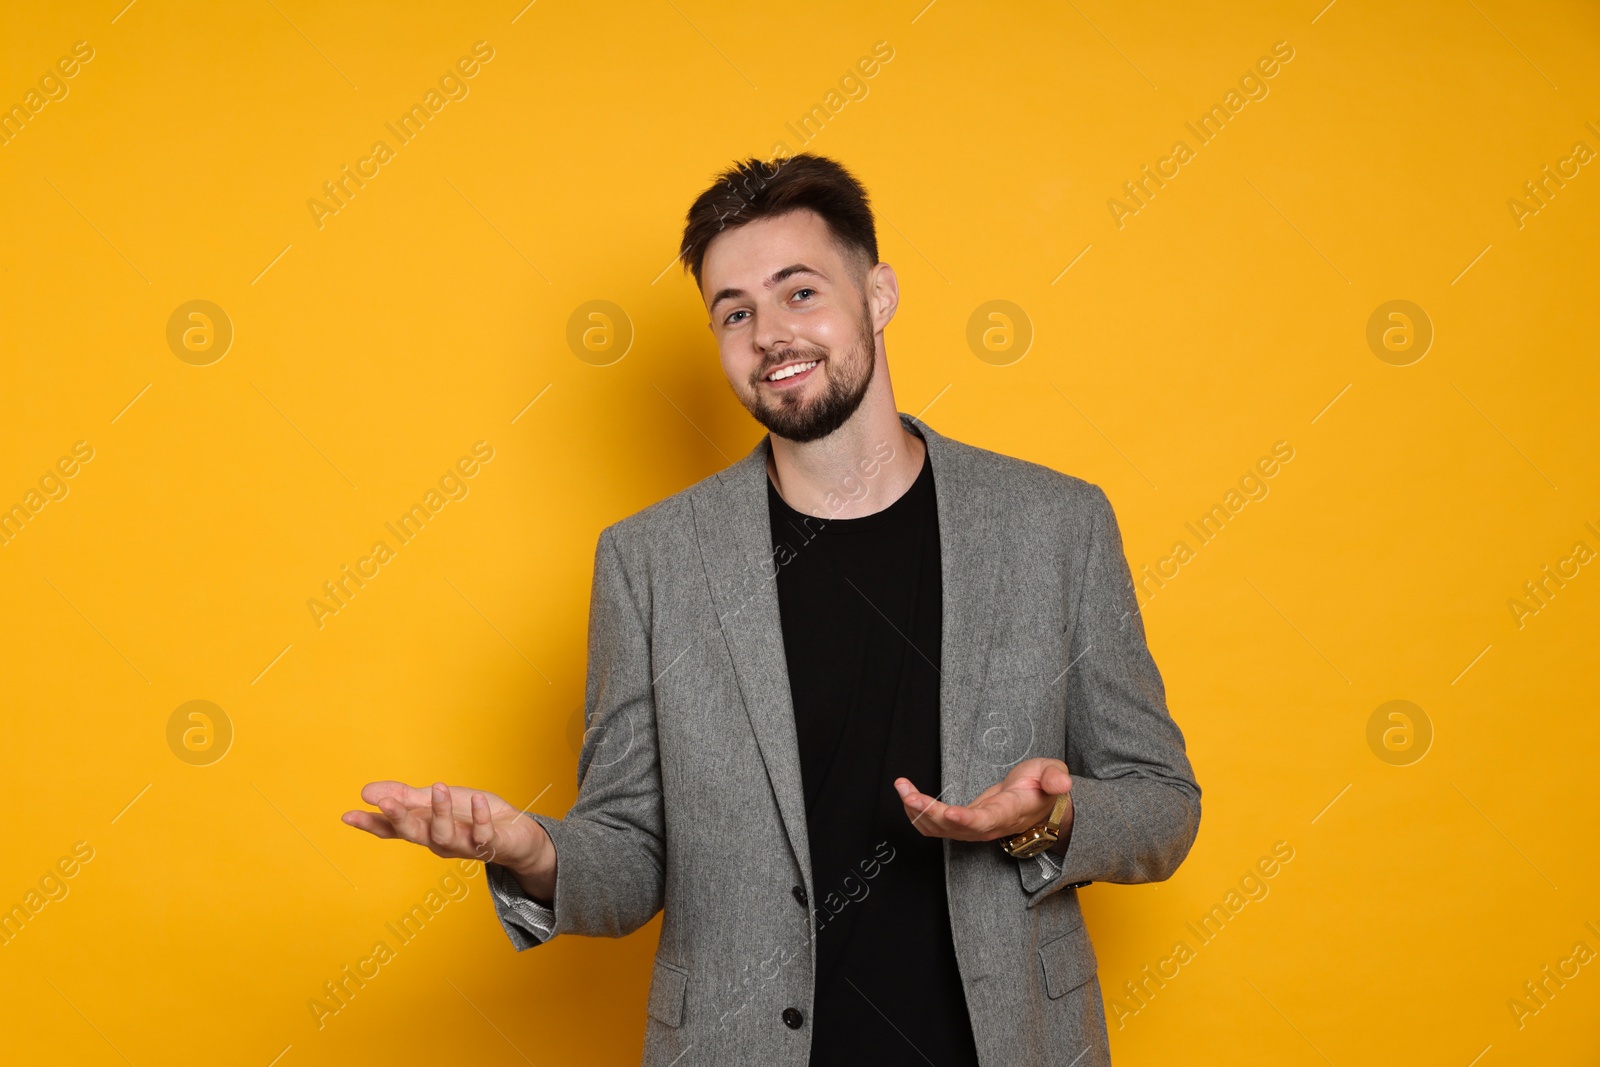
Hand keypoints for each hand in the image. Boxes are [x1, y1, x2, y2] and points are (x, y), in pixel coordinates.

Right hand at [342, 781, 554, 898]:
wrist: (517, 834)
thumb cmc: (472, 817)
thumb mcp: (437, 801)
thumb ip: (406, 798)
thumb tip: (366, 792)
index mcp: (424, 829)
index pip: (392, 829)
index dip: (371, 823)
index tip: (347, 815)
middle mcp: (439, 842)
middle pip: (413, 834)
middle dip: (399, 818)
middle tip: (385, 802)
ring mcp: (464, 845)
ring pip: (444, 836)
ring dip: (440, 812)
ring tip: (437, 788)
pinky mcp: (491, 845)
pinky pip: (483, 834)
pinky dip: (480, 818)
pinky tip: (477, 801)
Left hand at [894, 758, 1072, 842]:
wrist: (1038, 803)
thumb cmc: (1042, 786)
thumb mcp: (1053, 773)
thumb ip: (1055, 778)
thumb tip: (1062, 784)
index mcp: (1009, 812)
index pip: (987, 821)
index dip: (968, 820)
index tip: (952, 814)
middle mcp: (989, 825)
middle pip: (956, 829)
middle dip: (930, 814)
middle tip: (909, 795)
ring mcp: (975, 828)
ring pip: (942, 830)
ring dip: (918, 812)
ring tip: (902, 789)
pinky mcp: (963, 824)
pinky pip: (936, 826)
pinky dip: (918, 814)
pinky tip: (907, 796)